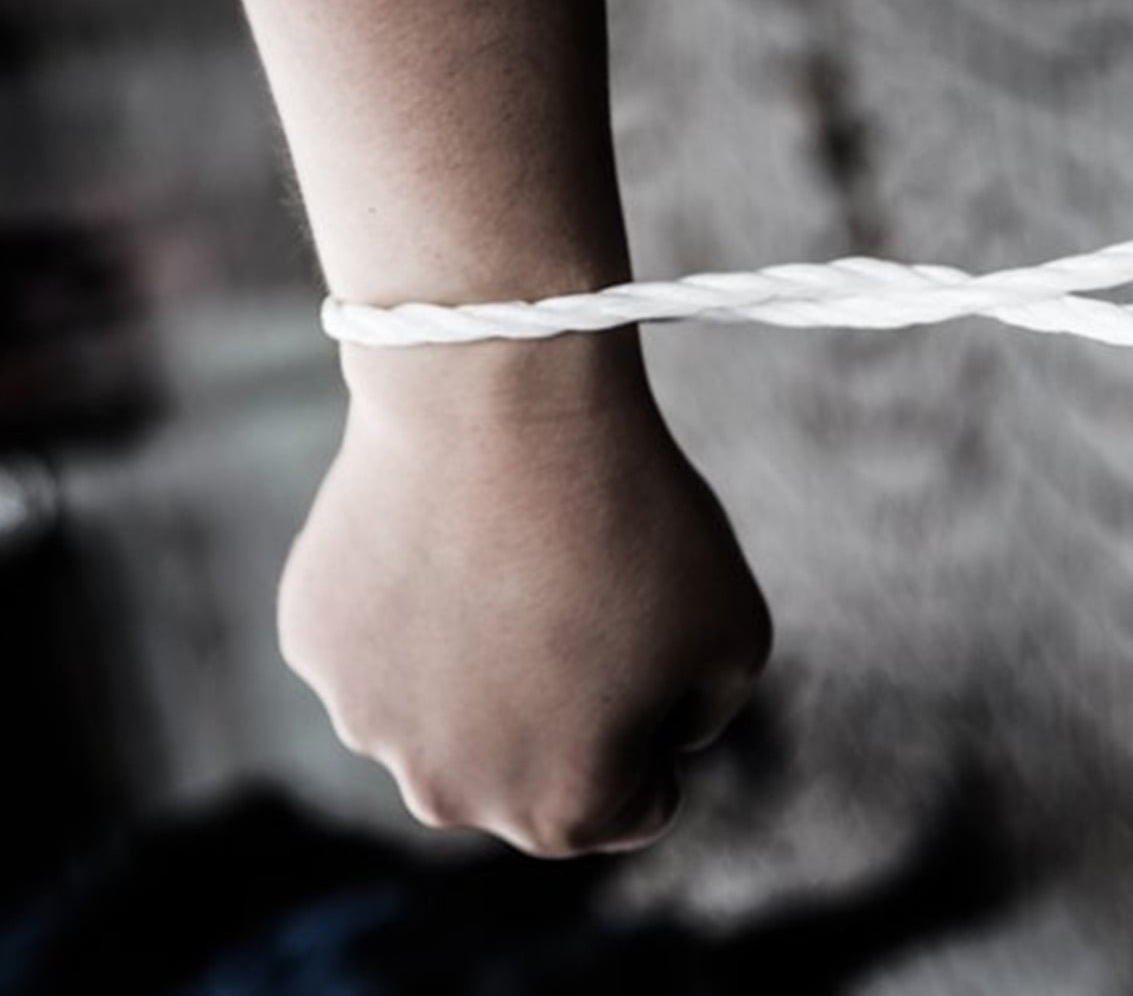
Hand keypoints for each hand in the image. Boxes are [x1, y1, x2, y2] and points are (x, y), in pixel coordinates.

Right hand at [278, 327, 769, 855]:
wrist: (500, 402)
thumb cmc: (633, 521)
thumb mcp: (734, 634)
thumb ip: (703, 714)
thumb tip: (655, 732)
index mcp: (559, 816)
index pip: (637, 803)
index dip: (662, 721)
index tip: (656, 640)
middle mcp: (449, 797)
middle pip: (532, 770)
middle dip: (566, 708)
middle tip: (582, 595)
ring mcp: (366, 723)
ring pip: (448, 710)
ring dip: (482, 661)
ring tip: (512, 559)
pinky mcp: (313, 644)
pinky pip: (386, 644)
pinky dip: (415, 606)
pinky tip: (443, 538)